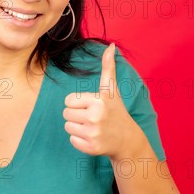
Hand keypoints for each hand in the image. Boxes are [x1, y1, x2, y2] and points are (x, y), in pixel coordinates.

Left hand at [62, 43, 139, 158]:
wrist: (128, 140)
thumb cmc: (116, 111)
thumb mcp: (112, 89)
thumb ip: (108, 67)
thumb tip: (110, 46)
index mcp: (99, 100)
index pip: (68, 100)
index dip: (77, 103)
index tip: (91, 106)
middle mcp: (96, 116)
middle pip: (66, 113)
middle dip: (76, 115)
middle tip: (92, 118)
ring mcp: (94, 133)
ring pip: (67, 126)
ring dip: (77, 127)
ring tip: (92, 127)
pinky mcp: (91, 147)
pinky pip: (71, 139)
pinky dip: (79, 140)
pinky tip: (93, 137)